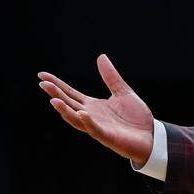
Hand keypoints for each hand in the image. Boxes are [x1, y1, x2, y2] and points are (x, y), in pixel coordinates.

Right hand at [38, 54, 154, 166]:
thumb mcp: (123, 92)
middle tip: (43, 83)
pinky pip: (95, 129)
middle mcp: (91, 116)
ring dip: (65, 110)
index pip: (70, 93)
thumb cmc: (136, 118)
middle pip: (69, 104)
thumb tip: (100, 57)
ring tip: (54, 100)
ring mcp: (97, 127)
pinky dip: (87, 122)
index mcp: (93, 106)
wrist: (151, 136)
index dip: (57, 84)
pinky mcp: (107, 136)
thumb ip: (111, 77)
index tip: (42, 75)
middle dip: (56, 94)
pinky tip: (81, 113)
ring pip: (76, 119)